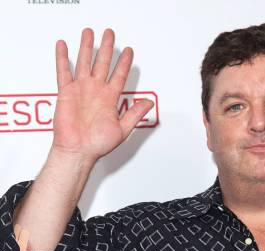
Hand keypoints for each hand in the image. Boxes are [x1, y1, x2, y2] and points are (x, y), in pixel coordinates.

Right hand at [52, 27, 153, 162]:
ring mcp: (81, 90)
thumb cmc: (98, 144)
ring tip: (89, 32)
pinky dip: (62, 58)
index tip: (129, 51)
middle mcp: (96, 92)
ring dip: (87, 47)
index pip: (119, 76)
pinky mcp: (67, 92)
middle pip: (102, 64)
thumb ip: (135, 114)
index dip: (124, 63)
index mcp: (110, 99)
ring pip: (84, 63)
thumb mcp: (123, 129)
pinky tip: (63, 45)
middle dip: (107, 48)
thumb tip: (148, 103)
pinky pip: (63, 72)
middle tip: (110, 33)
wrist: (79, 151)